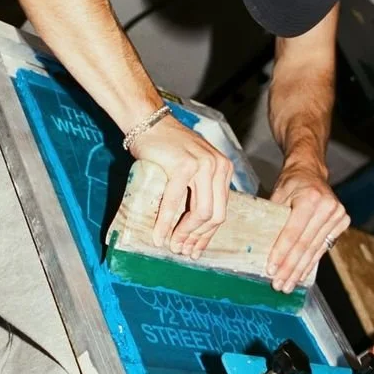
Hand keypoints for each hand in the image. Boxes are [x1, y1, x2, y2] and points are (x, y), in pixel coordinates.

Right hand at [129, 115, 233, 259]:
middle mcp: (218, 166)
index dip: (208, 234)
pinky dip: (167, 222)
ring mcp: (202, 166)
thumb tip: (195, 226)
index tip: (195, 249)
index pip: (222, 209)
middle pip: (215, 215)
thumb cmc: (167, 146)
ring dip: (185, 233)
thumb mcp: (193, 166)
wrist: (149, 123)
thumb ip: (200, 188)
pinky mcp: (183, 166)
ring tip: (172, 246)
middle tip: (183, 251)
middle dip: (199, 238)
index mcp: (223, 168)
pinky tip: (159, 235)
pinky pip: (175, 202)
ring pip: (201, 212)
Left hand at [266, 166, 349, 292]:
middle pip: (304, 245)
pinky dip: (310, 262)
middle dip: (290, 267)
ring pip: (314, 250)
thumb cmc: (291, 183)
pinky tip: (301, 275)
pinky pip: (323, 248)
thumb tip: (258, 246)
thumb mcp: (278, 195)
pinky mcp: (342, 223)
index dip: (281, 253)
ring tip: (288, 284)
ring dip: (299, 270)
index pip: (293, 233)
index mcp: (311, 198)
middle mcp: (328, 207)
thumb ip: (273, 218)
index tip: (271, 270)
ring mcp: (338, 215)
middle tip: (279, 284)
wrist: (310, 171)